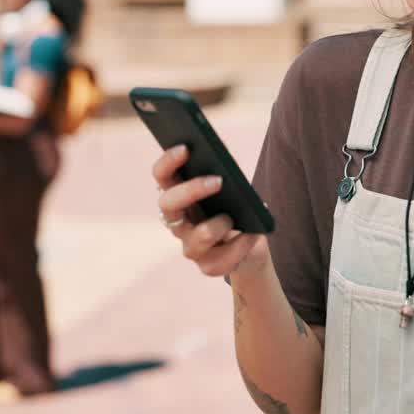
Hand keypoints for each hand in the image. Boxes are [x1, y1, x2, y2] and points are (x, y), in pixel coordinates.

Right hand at [153, 145, 268, 277]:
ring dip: (216, 227)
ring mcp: (190, 246)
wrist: (251, 241)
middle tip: (218, 180)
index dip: (169, 162)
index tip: (186, 148)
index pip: (162, 175)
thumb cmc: (237, 206)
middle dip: (191, 190)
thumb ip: (225, 174)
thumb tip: (226, 163)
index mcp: (178, 195)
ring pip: (194, 240)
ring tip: (233, 219)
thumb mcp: (233, 187)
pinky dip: (239, 246)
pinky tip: (252, 235)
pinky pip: (218, 262)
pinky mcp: (207, 266)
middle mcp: (177, 221)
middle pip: (168, 204)